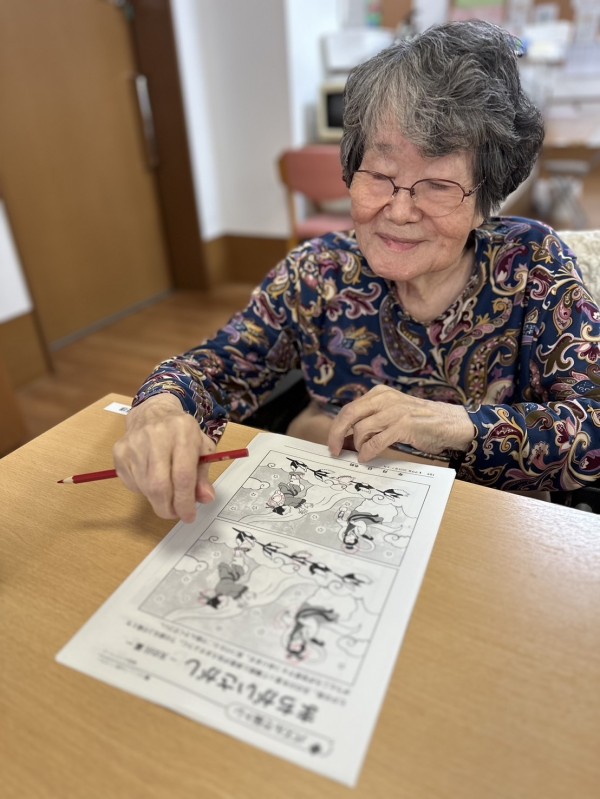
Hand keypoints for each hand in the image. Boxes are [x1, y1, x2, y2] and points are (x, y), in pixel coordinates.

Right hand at [113, 394, 215, 521]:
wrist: (153, 413)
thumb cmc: (182, 434)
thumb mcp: (201, 448)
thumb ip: (203, 475)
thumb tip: (205, 498)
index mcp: (183, 431)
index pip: (183, 475)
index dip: (185, 502)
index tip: (189, 515)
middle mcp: (157, 434)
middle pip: (159, 486)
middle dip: (169, 508)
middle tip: (176, 513)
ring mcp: (134, 443)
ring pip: (145, 488)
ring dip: (158, 500)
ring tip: (167, 493)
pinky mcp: (120, 452)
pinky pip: (132, 484)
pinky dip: (144, 490)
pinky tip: (152, 479)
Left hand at [328, 385, 473, 461]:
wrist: (450, 423)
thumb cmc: (420, 422)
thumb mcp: (392, 414)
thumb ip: (371, 421)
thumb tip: (346, 440)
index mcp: (379, 393)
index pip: (348, 408)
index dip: (337, 427)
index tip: (332, 443)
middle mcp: (384, 398)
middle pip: (348, 415)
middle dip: (337, 435)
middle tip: (334, 451)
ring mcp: (394, 411)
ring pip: (361, 429)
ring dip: (358, 446)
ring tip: (363, 454)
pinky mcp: (404, 425)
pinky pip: (376, 441)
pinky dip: (368, 451)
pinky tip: (367, 457)